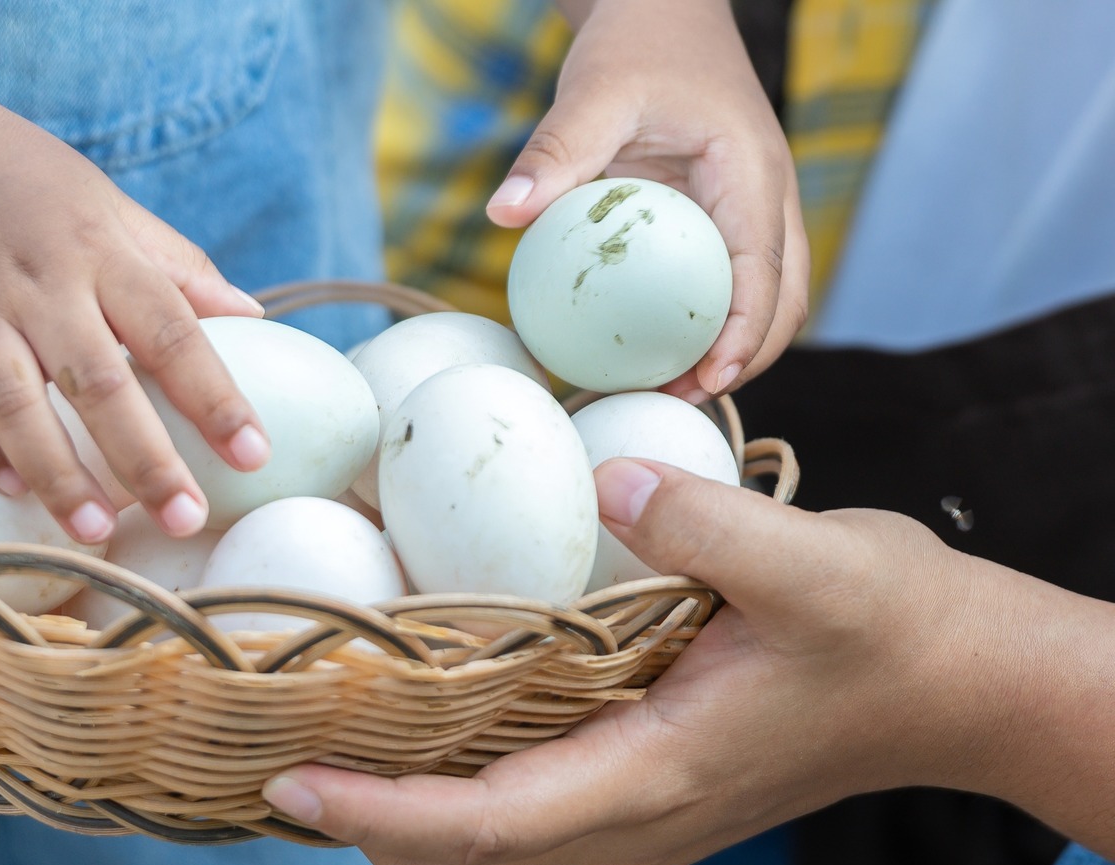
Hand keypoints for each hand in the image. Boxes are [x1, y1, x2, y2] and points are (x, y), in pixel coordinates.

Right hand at [0, 85, 269, 542]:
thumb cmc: (24, 181)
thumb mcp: (110, 207)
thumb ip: (179, 267)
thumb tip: (255, 317)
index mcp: (100, 253)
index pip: (172, 332)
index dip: (216, 398)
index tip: (253, 456)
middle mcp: (38, 285)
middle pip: (99, 382)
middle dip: (144, 459)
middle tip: (182, 520)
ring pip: (14, 405)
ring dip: (57, 473)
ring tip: (97, 531)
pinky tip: (9, 491)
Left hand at [264, 460, 1070, 864]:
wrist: (962, 682)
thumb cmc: (896, 627)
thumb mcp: (815, 562)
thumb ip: (707, 524)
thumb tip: (609, 475)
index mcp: (657, 777)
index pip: (488, 826)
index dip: (383, 813)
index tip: (292, 781)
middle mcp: (633, 817)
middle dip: (365, 827)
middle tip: (271, 753)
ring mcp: (636, 812)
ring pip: (484, 853)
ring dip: (398, 814)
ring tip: (316, 737)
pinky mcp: (641, 785)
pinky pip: (517, 813)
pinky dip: (447, 789)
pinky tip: (415, 713)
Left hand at [488, 0, 808, 401]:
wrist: (662, 11)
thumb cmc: (636, 43)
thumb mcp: (592, 90)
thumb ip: (554, 152)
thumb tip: (502, 214)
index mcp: (751, 173)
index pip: (767, 272)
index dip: (747, 335)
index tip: (709, 381)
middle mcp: (767, 197)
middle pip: (785, 300)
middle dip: (746, 360)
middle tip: (676, 402)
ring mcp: (752, 210)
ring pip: (767, 297)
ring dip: (729, 348)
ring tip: (662, 390)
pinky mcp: (726, 217)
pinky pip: (726, 281)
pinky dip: (702, 320)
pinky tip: (645, 346)